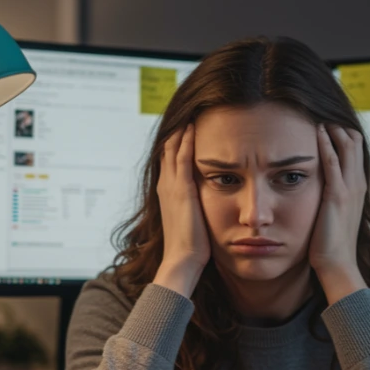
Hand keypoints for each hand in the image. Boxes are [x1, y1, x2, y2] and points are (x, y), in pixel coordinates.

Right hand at [152, 124, 208, 296]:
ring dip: (181, 129)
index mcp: (167, 192)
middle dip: (178, 130)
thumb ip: (194, 205)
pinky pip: (182, 157)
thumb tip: (203, 200)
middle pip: (168, 148)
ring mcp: (171, 186)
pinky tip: (193, 126)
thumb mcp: (190, 219)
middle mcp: (165, 185)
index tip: (189, 125)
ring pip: (172, 148)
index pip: (170, 158)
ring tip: (191, 110)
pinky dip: (186, 140)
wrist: (183, 259)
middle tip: (189, 110)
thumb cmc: (191, 245)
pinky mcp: (181, 189)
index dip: (177, 141)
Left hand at [310, 124, 367, 303]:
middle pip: (355, 142)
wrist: (336, 264)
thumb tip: (319, 188)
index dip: (343, 133)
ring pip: (348, 147)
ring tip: (320, 115)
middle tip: (321, 112)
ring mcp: (350, 189)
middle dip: (339, 125)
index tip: (326, 121)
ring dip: (334, 129)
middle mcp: (357, 184)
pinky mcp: (337, 196)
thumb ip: (331, 197)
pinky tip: (318, 132)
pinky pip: (333, 162)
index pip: (356, 149)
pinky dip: (326, 145)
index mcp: (357, 188)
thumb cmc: (331, 243)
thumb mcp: (334, 214)